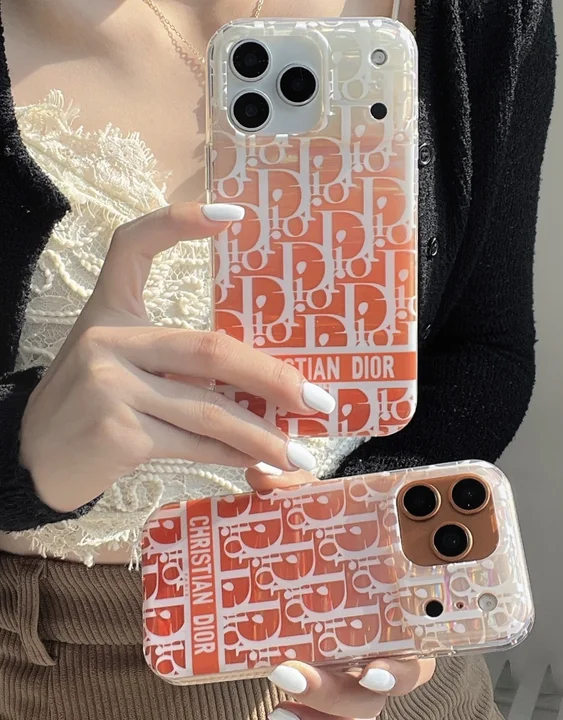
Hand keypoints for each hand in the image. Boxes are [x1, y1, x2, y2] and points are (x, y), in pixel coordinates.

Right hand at [20, 204, 335, 512]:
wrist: (32, 460)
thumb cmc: (90, 406)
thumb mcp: (124, 366)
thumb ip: (178, 363)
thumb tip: (262, 383)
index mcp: (109, 310)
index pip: (133, 246)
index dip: (178, 222)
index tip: (234, 215)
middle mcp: (107, 339)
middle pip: (209, 349)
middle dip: (272, 378)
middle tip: (317, 399)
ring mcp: (110, 386)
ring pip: (209, 407)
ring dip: (261, 434)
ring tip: (300, 450)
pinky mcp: (117, 432)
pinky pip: (193, 443)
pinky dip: (231, 455)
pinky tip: (260, 464)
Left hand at [244, 467, 436, 719]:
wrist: (335, 548)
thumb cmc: (344, 534)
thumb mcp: (326, 510)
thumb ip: (298, 489)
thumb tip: (261, 474)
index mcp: (402, 608)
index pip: (416, 648)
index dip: (398, 667)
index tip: (369, 670)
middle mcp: (387, 643)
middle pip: (381, 687)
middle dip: (347, 694)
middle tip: (298, 676)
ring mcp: (359, 664)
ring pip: (355, 705)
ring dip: (323, 708)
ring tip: (283, 700)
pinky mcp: (331, 674)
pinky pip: (327, 708)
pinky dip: (306, 714)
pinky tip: (278, 712)